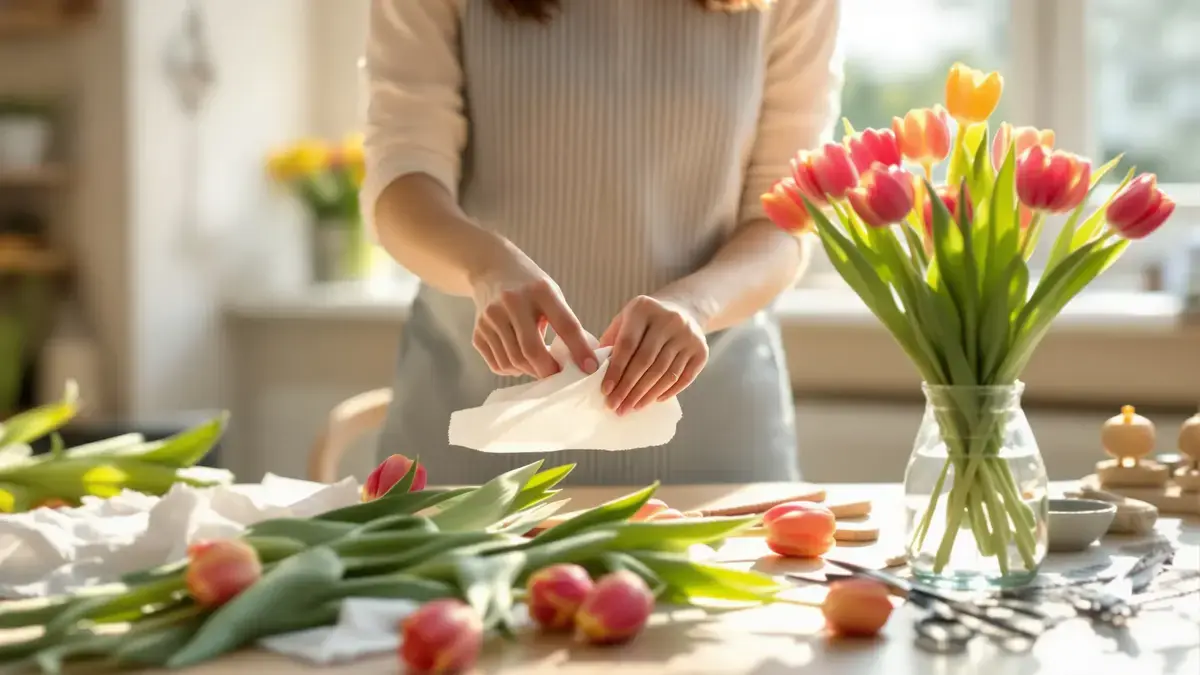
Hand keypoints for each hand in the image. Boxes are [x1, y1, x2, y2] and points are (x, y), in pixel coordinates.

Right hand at [470, 247, 596, 378]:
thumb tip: (578, 362)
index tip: (590, 368)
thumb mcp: (551, 294)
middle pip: (532, 350)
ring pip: (513, 362)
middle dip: (548, 370)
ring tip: (539, 366)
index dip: (579, 349)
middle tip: (558, 375)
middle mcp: (512, 302)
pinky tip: (520, 360)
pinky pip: (498, 364)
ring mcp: (491, 318)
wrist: (490, 269)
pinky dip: (513, 370)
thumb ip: (564, 323)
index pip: (565, 324)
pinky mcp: (477, 332)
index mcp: (540, 290)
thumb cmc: (529, 286)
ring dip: (530, 372)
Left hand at [599, 295, 707, 414]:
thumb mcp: (625, 320)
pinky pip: (683, 378)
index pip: (627, 345)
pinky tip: (652, 401)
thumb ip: (611, 341)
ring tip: (631, 408)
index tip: (606, 391)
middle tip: (616, 407)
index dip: (616, 370)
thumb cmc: (645, 321)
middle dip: (629, 388)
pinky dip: (666, 392)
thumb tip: (597, 372)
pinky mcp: (702, 350)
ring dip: (645, 395)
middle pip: (646, 362)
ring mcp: (689, 335)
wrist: (684, 310)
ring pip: (664, 373)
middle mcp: (669, 319)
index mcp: (644, 308)